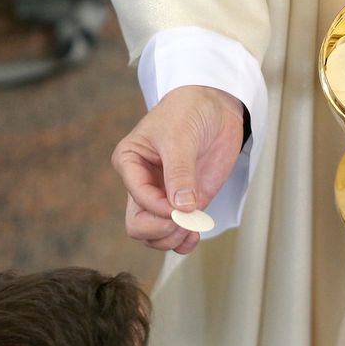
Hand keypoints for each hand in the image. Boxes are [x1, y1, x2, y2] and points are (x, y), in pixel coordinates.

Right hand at [112, 86, 244, 253]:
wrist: (215, 104)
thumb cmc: (189, 110)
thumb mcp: (180, 137)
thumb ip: (180, 173)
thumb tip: (182, 208)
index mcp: (130, 163)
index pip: (137, 200)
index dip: (159, 209)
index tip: (181, 205)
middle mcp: (143, 183)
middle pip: (139, 226)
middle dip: (162, 229)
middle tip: (184, 221)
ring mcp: (165, 195)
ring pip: (155, 235)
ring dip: (173, 239)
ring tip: (193, 227)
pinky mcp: (185, 202)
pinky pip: (177, 233)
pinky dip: (184, 241)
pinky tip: (195, 234)